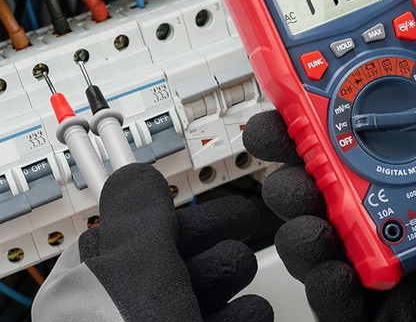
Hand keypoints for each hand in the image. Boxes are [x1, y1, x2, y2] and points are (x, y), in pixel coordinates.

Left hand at [32, 163, 273, 321]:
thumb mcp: (132, 269)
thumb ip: (139, 214)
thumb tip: (137, 176)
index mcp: (99, 282)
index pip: (150, 231)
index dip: (189, 217)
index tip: (223, 206)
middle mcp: (132, 312)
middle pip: (189, 260)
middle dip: (215, 255)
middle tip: (233, 248)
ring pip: (217, 293)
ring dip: (234, 289)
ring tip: (236, 301)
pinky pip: (239, 320)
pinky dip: (246, 319)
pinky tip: (249, 320)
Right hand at [243, 0, 415, 320]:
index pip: (356, 117)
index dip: (318, 92)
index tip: (295, 68)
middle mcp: (393, 199)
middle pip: (319, 166)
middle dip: (288, 144)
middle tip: (278, 128)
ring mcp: (384, 250)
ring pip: (313, 224)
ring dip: (296, 205)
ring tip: (306, 195)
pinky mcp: (381, 303)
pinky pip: (334, 294)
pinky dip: (323, 277)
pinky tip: (336, 262)